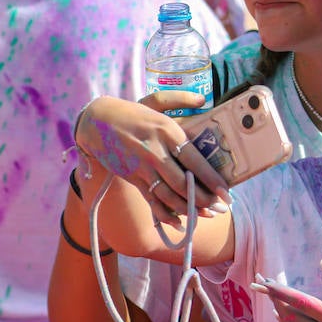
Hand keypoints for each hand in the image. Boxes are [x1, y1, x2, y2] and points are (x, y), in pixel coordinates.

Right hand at [75, 93, 229, 224]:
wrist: (96, 122)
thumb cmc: (132, 113)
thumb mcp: (155, 101)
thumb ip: (180, 99)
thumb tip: (203, 100)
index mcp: (167, 132)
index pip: (195, 161)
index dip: (212, 180)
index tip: (226, 193)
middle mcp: (156, 152)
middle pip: (183, 183)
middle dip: (204, 200)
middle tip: (220, 209)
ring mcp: (143, 168)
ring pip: (168, 196)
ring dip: (188, 209)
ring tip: (206, 215)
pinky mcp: (133, 178)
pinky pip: (152, 201)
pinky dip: (165, 215)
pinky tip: (179, 223)